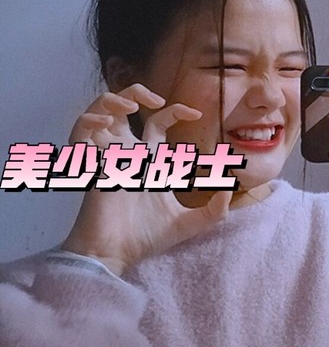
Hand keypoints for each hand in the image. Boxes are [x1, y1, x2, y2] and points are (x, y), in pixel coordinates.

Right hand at [61, 84, 232, 274]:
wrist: (118, 254)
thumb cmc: (147, 237)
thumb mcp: (190, 223)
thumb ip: (214, 209)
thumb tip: (231, 189)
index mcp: (150, 161)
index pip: (158, 123)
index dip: (175, 111)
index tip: (197, 114)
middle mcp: (127, 153)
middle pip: (124, 107)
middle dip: (137, 92)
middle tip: (157, 100)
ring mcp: (107, 156)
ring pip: (98, 111)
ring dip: (112, 100)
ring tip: (130, 106)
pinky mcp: (90, 165)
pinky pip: (80, 131)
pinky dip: (90, 120)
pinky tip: (107, 123)